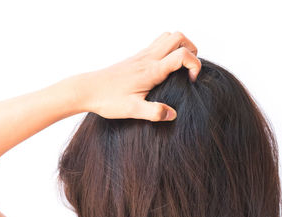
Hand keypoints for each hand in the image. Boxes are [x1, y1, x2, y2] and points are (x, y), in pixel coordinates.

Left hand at [74, 31, 201, 121]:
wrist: (87, 90)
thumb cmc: (108, 100)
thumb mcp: (132, 110)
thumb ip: (154, 112)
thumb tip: (173, 114)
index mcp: (151, 70)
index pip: (182, 54)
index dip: (195, 65)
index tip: (191, 81)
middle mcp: (148, 58)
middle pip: (178, 36)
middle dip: (192, 49)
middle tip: (189, 70)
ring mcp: (141, 56)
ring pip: (168, 37)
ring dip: (180, 47)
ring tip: (180, 68)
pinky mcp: (136, 58)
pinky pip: (157, 44)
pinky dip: (168, 50)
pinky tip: (164, 70)